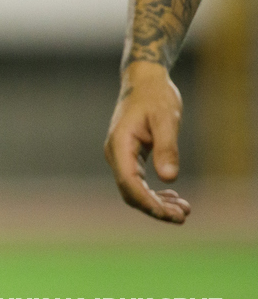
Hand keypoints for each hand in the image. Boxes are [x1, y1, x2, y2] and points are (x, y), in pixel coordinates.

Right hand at [104, 61, 190, 223]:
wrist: (144, 82)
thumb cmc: (155, 97)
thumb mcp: (166, 119)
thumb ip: (167, 148)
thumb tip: (169, 179)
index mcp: (119, 144)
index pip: (129, 182)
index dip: (147, 201)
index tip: (169, 214)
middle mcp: (115, 153)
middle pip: (130, 191)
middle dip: (154, 208)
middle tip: (183, 217)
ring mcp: (121, 156)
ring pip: (133, 190)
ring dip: (156, 203)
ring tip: (184, 210)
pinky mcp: (129, 157)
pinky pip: (138, 182)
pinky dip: (155, 193)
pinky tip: (174, 197)